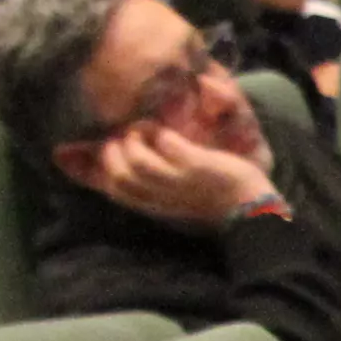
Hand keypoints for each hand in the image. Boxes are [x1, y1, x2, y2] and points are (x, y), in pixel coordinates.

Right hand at [91, 119, 274, 225]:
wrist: (251, 210)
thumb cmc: (212, 197)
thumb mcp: (175, 193)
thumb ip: (150, 176)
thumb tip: (121, 156)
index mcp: (152, 202)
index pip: (112, 189)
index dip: (91, 170)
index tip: (90, 151)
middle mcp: (160, 195)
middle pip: (118, 177)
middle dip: (113, 154)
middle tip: (127, 138)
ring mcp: (178, 182)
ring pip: (138, 164)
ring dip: (136, 141)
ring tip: (147, 131)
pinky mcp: (197, 168)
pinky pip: (169, 148)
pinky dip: (164, 136)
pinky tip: (169, 134)